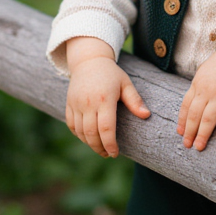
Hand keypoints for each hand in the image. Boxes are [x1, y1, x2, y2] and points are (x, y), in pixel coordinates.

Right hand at [65, 38, 149, 157]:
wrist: (88, 60)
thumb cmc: (111, 74)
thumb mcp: (126, 83)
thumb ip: (135, 100)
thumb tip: (146, 115)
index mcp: (105, 98)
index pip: (106, 128)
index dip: (110, 144)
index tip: (115, 153)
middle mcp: (88, 102)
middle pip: (91, 133)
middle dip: (100, 148)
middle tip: (108, 154)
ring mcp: (76, 103)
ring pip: (80, 132)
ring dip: (89, 144)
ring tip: (100, 149)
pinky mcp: (69, 104)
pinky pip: (71, 125)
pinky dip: (79, 135)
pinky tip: (88, 139)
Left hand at [177, 24, 215, 151]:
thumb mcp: (205, 72)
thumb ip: (199, 86)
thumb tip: (195, 101)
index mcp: (197, 84)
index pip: (185, 106)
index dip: (182, 121)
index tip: (180, 133)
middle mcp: (205, 91)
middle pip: (194, 115)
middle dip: (189, 132)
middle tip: (187, 145)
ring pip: (208, 119)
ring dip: (203, 134)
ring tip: (199, 147)